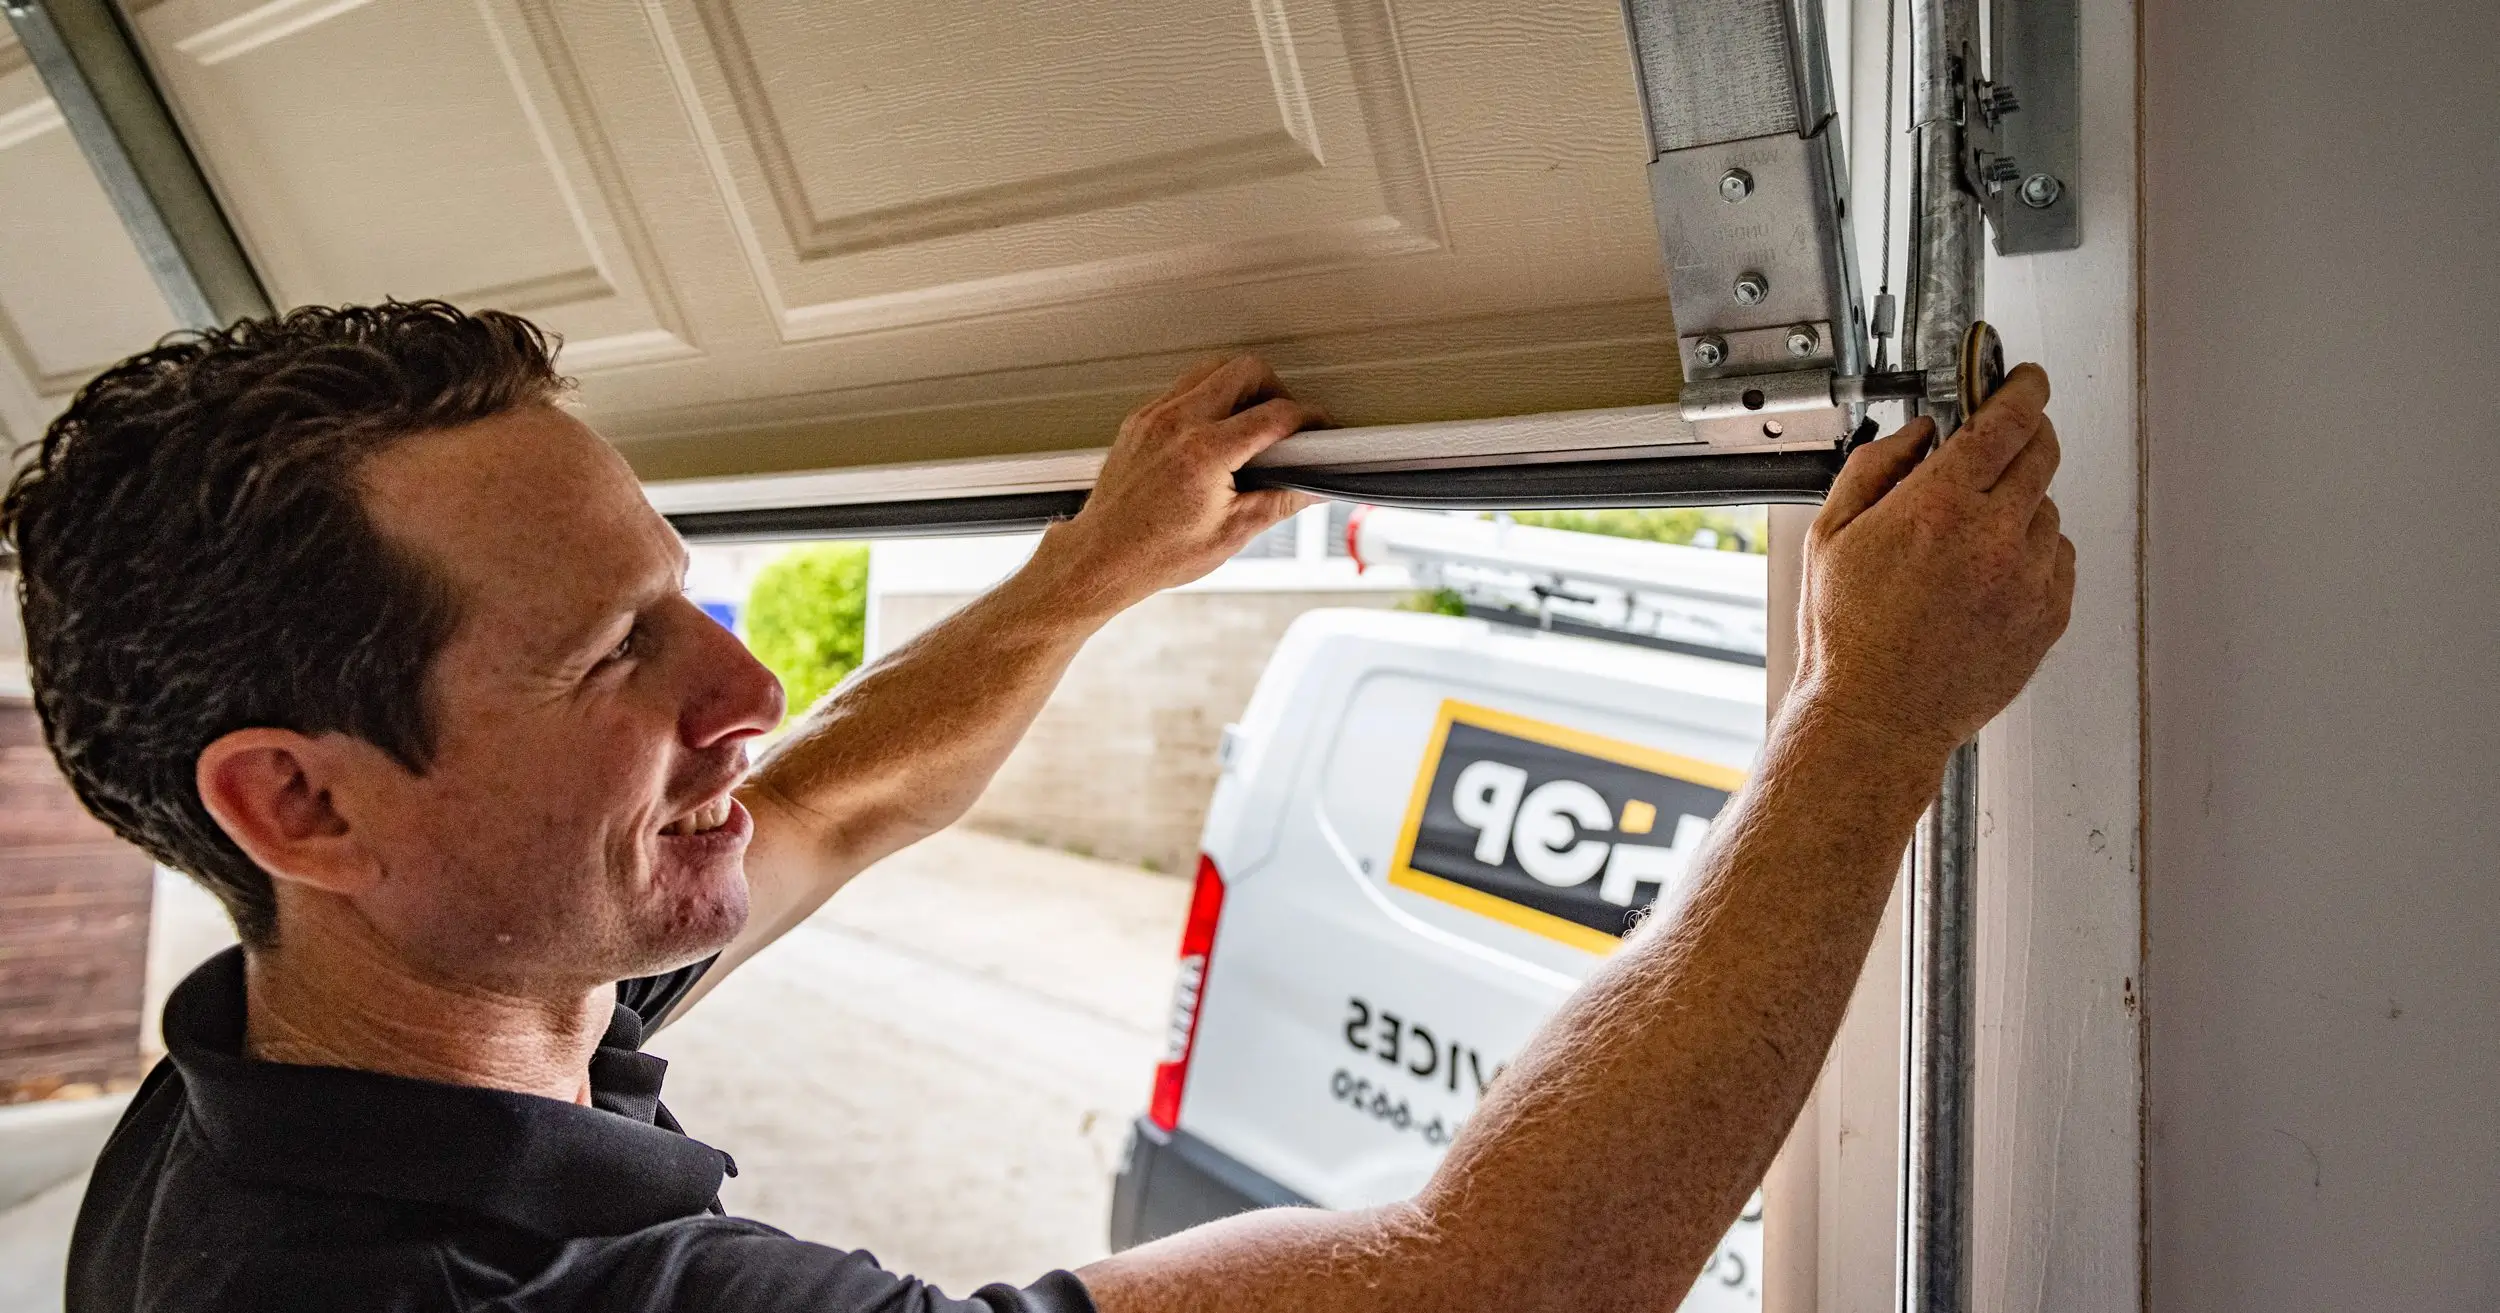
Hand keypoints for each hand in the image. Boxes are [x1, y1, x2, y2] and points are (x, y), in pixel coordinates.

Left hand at [1030, 356, 1324, 613]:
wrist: (1101, 558)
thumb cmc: (1154, 554)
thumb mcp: (1232, 533)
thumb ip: (1281, 502)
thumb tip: (1315, 486)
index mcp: (1205, 453)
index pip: (1274, 415)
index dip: (1309, 418)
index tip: (1319, 428)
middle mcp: (1177, 424)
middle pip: (1245, 370)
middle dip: (1275, 390)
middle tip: (1284, 423)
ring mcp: (1154, 417)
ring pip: (1212, 369)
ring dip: (1240, 387)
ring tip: (1250, 425)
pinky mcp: (1139, 420)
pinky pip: (1184, 387)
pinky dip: (1208, 398)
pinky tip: (1215, 432)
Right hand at [1790, 363, 2075, 762]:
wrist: (1877, 717)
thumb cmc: (1848, 636)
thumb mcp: (1831, 536)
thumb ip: (1874, 468)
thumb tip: (1915, 434)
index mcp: (1939, 506)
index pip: (2007, 419)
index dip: (2021, 388)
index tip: (2024, 380)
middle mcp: (1994, 536)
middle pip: (2042, 452)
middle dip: (2025, 435)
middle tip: (2000, 444)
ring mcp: (2029, 578)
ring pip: (2048, 508)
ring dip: (2021, 504)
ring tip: (1971, 539)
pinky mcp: (2048, 617)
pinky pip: (2058, 559)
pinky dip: (2032, 553)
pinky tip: (1988, 575)